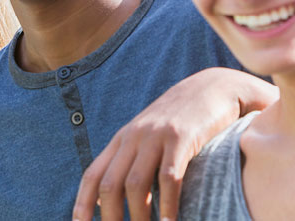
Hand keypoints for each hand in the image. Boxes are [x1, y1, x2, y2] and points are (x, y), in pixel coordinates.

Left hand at [72, 67, 276, 220]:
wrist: (212, 87)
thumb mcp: (148, 136)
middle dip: (111, 217)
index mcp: (122, 140)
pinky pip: (169, 176)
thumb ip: (130, 162)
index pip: (92, 175)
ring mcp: (156, 136)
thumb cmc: (180, 118)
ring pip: (136, 184)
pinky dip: (168, 203)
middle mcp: (133, 138)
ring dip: (139, 217)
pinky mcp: (182, 138)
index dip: (82, 204)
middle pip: (110, 184)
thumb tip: (109, 198)